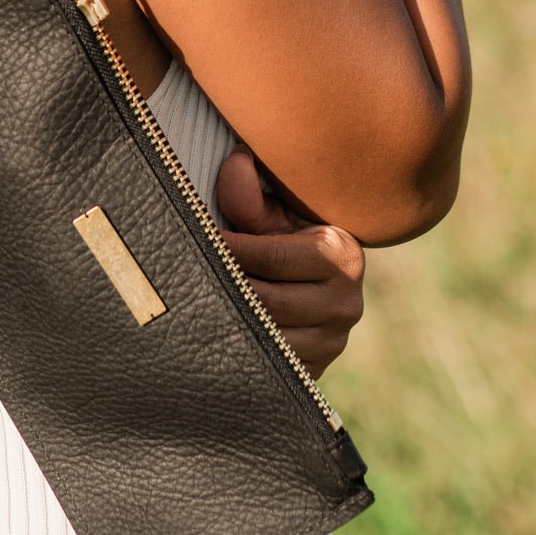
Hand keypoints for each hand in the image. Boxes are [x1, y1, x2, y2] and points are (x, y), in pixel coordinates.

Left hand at [216, 147, 364, 375]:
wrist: (313, 288)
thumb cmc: (288, 241)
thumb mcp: (276, 218)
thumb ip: (252, 198)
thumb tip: (236, 161)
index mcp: (343, 255)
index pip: (272, 257)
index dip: (229, 248)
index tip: (196, 239)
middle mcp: (347, 303)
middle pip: (267, 302)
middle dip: (225, 288)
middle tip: (188, 274)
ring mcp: (332, 343)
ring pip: (267, 339)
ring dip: (229, 322)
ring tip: (196, 304)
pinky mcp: (314, 373)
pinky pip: (269, 368)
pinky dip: (240, 352)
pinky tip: (217, 334)